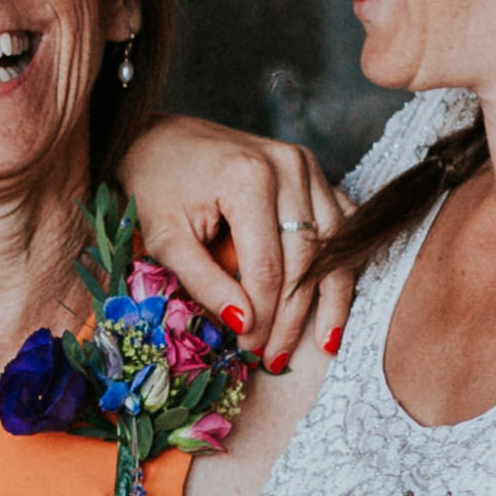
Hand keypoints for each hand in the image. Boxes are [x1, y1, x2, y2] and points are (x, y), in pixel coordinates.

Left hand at [116, 116, 353, 374]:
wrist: (158, 137)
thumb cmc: (154, 184)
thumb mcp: (165, 237)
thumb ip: (204, 281)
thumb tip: (244, 325)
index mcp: (248, 177)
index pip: (267, 267)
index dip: (262, 317)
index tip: (250, 350)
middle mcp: (288, 166)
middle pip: (305, 260)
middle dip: (292, 316)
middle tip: (276, 358)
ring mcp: (306, 166)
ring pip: (333, 245)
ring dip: (328, 298)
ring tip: (321, 343)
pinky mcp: (313, 172)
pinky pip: (340, 224)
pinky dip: (339, 264)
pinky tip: (335, 302)